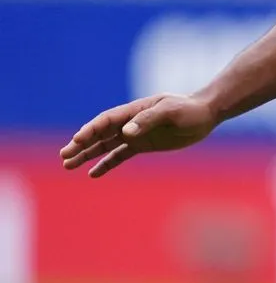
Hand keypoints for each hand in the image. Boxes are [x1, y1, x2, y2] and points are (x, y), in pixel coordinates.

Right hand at [60, 94, 219, 176]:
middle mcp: (129, 122)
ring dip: (87, 155)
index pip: (105, 121)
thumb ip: (148, 119)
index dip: (90, 131)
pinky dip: (106, 164)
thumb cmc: (188, 109)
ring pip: (105, 146)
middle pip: (99, 134)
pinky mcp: (143, 145)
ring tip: (68, 165)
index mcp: (133, 111)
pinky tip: (92, 174)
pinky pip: (120, 155)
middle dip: (81, 145)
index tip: (76, 141)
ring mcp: (135, 134)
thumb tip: (126, 131)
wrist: (204, 114)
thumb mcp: (170, 111)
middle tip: (64, 157)